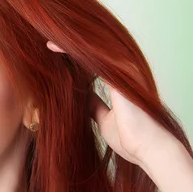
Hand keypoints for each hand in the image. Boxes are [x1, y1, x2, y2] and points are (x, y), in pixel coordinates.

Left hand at [47, 41, 178, 166]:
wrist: (147, 150)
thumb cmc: (130, 139)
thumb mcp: (103, 118)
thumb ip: (92, 105)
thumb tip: (79, 99)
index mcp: (119, 81)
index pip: (91, 62)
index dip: (72, 57)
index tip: (51, 54)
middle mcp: (123, 71)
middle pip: (91, 52)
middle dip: (68, 46)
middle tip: (45, 41)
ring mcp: (123, 70)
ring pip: (91, 50)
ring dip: (68, 44)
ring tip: (47, 41)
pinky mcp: (120, 74)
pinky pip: (92, 56)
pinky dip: (72, 51)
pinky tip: (56, 47)